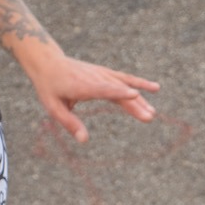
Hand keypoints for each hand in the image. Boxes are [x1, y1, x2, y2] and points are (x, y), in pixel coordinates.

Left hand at [0, 0, 158, 141]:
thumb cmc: (50, 87)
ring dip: (140, 99)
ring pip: (125, 86)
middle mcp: (96, 78)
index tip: (134, 95)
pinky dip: (139, 83)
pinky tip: (154, 88)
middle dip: (134, 104)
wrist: (49, 63)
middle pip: (118, 91)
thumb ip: (69, 123)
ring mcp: (102, 74)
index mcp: (82, 85)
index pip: (103, 89)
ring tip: (152, 113)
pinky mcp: (106, 74)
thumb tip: (84, 141)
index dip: (119, 92)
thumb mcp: (54, 107)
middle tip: (149, 118)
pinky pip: (125, 79)